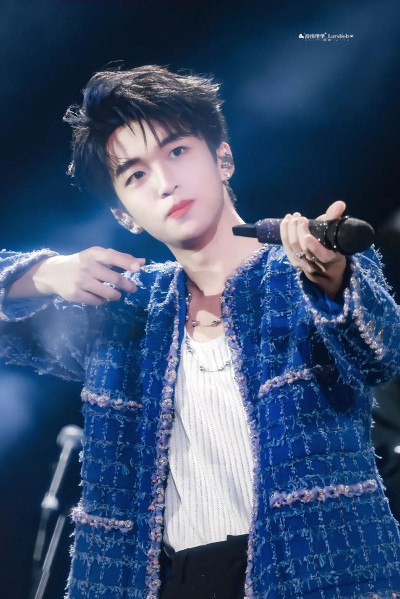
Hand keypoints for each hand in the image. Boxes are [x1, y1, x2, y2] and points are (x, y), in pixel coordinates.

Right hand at [30, 247, 144, 304]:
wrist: (54, 273)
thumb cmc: (83, 263)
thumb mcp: (98, 256)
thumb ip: (120, 258)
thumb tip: (142, 262)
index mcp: (93, 254)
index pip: (112, 257)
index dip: (126, 262)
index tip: (138, 268)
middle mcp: (87, 266)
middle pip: (113, 278)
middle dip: (126, 285)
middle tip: (132, 288)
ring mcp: (81, 281)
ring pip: (107, 292)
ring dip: (115, 295)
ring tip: (115, 294)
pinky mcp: (75, 294)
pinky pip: (97, 301)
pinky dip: (102, 300)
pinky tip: (100, 297)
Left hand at [280, 201, 346, 297]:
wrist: (325, 264)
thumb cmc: (331, 244)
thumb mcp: (335, 232)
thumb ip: (335, 218)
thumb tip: (340, 204)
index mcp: (329, 257)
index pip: (322, 255)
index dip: (315, 246)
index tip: (308, 233)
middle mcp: (314, 263)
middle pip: (303, 247)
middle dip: (299, 230)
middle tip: (300, 217)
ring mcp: (301, 263)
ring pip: (292, 245)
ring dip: (291, 228)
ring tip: (294, 216)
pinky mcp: (292, 260)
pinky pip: (285, 245)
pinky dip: (284, 231)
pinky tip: (286, 221)